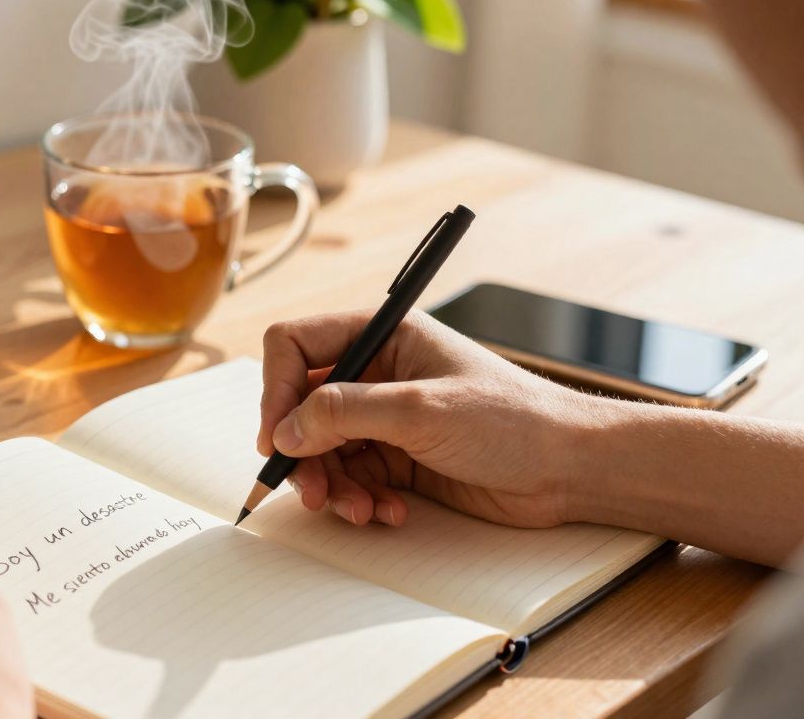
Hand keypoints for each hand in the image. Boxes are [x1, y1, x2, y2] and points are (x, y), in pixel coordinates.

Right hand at [258, 310, 597, 528]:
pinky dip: (358, 499)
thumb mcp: (422, 409)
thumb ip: (346, 412)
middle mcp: (377, 372)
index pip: (296, 345)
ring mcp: (385, 417)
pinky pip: (351, 478)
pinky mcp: (397, 458)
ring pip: (322, 449)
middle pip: (301, 406)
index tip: (276, 435)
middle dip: (302, 451)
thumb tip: (287, 428)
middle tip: (309, 490)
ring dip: (330, 484)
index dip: (277, 388)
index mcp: (382, 334)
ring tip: (356, 510)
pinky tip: (388, 512)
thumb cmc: (514, 419)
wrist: (570, 469)